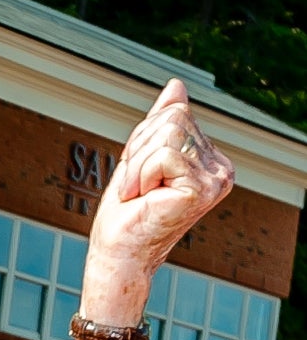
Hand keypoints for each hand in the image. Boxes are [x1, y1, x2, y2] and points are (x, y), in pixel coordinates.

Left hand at [84, 80, 233, 318]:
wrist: (118, 252)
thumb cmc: (126, 213)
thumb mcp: (141, 157)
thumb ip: (161, 123)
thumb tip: (177, 86)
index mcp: (211, 160)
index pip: (175, 113)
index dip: (144, 140)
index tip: (141, 176)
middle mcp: (221, 169)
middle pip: (173, 118)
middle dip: (140, 151)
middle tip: (138, 187)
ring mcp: (216, 180)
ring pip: (166, 134)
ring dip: (138, 166)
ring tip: (141, 195)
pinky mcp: (201, 189)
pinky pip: (162, 154)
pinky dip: (141, 175)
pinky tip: (145, 200)